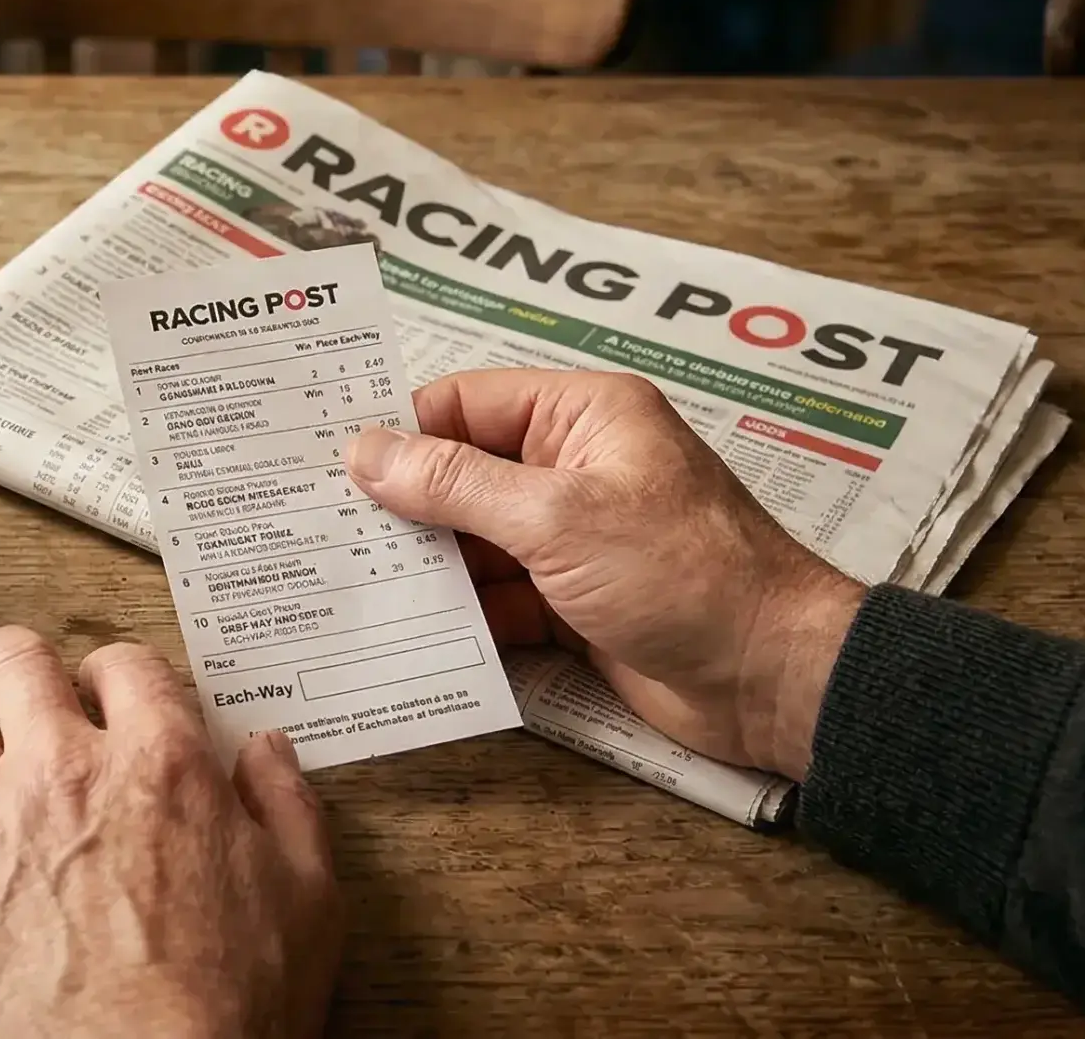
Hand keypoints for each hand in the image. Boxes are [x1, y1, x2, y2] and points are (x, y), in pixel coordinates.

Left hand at [0, 627, 344, 1038]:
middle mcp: (62, 768)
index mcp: (159, 763)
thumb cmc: (225, 1014)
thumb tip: (266, 752)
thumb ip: (287, 811)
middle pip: (18, 662)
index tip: (111, 691)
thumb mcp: (307, 904)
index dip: (118, 674)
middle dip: (20, 664)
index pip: (126, 667)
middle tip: (19, 682)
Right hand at [343, 370, 862, 778]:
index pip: (463, 405)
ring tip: (338, 582)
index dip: (395, 433)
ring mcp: (571, 540)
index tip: (320, 464)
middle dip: (397, 504)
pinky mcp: (571, 605)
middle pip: (459, 474)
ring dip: (420, 566)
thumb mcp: (556, 518)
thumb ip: (455, 484)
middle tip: (312, 527)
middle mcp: (572, 467)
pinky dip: (455, 616)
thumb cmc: (682, 575)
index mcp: (580, 417)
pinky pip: (494, 600)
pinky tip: (396, 631)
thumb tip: (365, 452)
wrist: (773, 679)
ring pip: (471, 543)